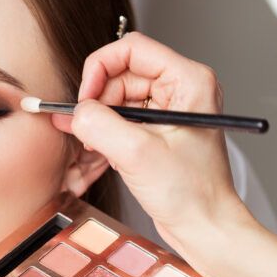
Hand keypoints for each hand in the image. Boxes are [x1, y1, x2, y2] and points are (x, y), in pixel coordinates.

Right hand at [52, 32, 253, 260]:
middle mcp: (180, 90)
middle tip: (84, 126)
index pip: (131, 49)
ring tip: (94, 143)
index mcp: (188, 81)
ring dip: (99, 117)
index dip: (100, 69)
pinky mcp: (157, 129)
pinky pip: (120, 117)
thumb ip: (100, 126)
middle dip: (97, 99)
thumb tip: (73, 112)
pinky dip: (105, 131)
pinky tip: (104, 150)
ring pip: (116, 96)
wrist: (203, 227)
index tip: (84, 98)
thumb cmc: (190, 193)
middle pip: (120, 73)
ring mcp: (168, 110)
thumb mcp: (137, 154)